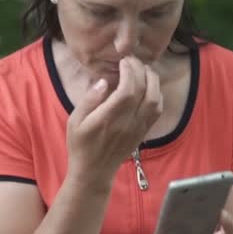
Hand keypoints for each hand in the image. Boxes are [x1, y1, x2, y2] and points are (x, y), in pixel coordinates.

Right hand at [66, 56, 162, 184]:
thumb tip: (104, 81)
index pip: (126, 90)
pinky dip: (157, 94)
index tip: (123, 61)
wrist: (94, 172)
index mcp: (107, 119)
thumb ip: (89, 100)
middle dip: (140, 70)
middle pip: (143, 91)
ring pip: (155, 100)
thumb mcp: (75, 121)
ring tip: (143, 69)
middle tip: (132, 61)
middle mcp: (127, 123)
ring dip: (152, 80)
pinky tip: (149, 86)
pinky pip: (157, 110)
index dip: (129, 71)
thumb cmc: (80, 145)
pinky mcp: (144, 132)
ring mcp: (138, 128)